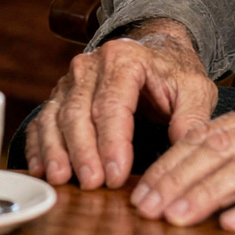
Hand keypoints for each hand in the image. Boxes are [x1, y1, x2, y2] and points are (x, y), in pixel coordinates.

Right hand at [23, 18, 217, 189]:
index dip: (112, 142)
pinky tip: (41, 169)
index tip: (116, 175)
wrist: (154, 50)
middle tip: (91, 184)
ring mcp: (70, 80)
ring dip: (56, 150)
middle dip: (83, 151)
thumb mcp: (195, 89)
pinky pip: (43, 120)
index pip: (112, 104)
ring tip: (60, 179)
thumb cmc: (174, 73)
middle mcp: (90, 66)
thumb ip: (192, 118)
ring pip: (56, 116)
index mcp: (123, 59)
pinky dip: (39, 146)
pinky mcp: (60, 96)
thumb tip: (184, 149)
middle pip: (78, 112)